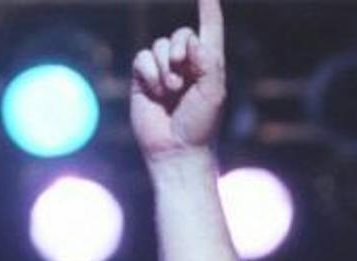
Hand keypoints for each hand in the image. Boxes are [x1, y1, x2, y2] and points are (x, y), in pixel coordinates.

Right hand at [130, 0, 227, 162]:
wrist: (176, 151)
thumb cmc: (200, 126)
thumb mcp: (214, 93)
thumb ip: (209, 62)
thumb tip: (193, 41)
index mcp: (208, 66)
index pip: (210, 31)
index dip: (209, 11)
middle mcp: (186, 65)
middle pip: (180, 34)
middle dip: (180, 49)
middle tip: (183, 74)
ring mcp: (163, 71)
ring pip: (159, 45)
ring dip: (165, 66)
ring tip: (171, 90)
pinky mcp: (143, 79)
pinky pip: (142, 58)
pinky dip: (149, 72)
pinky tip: (155, 92)